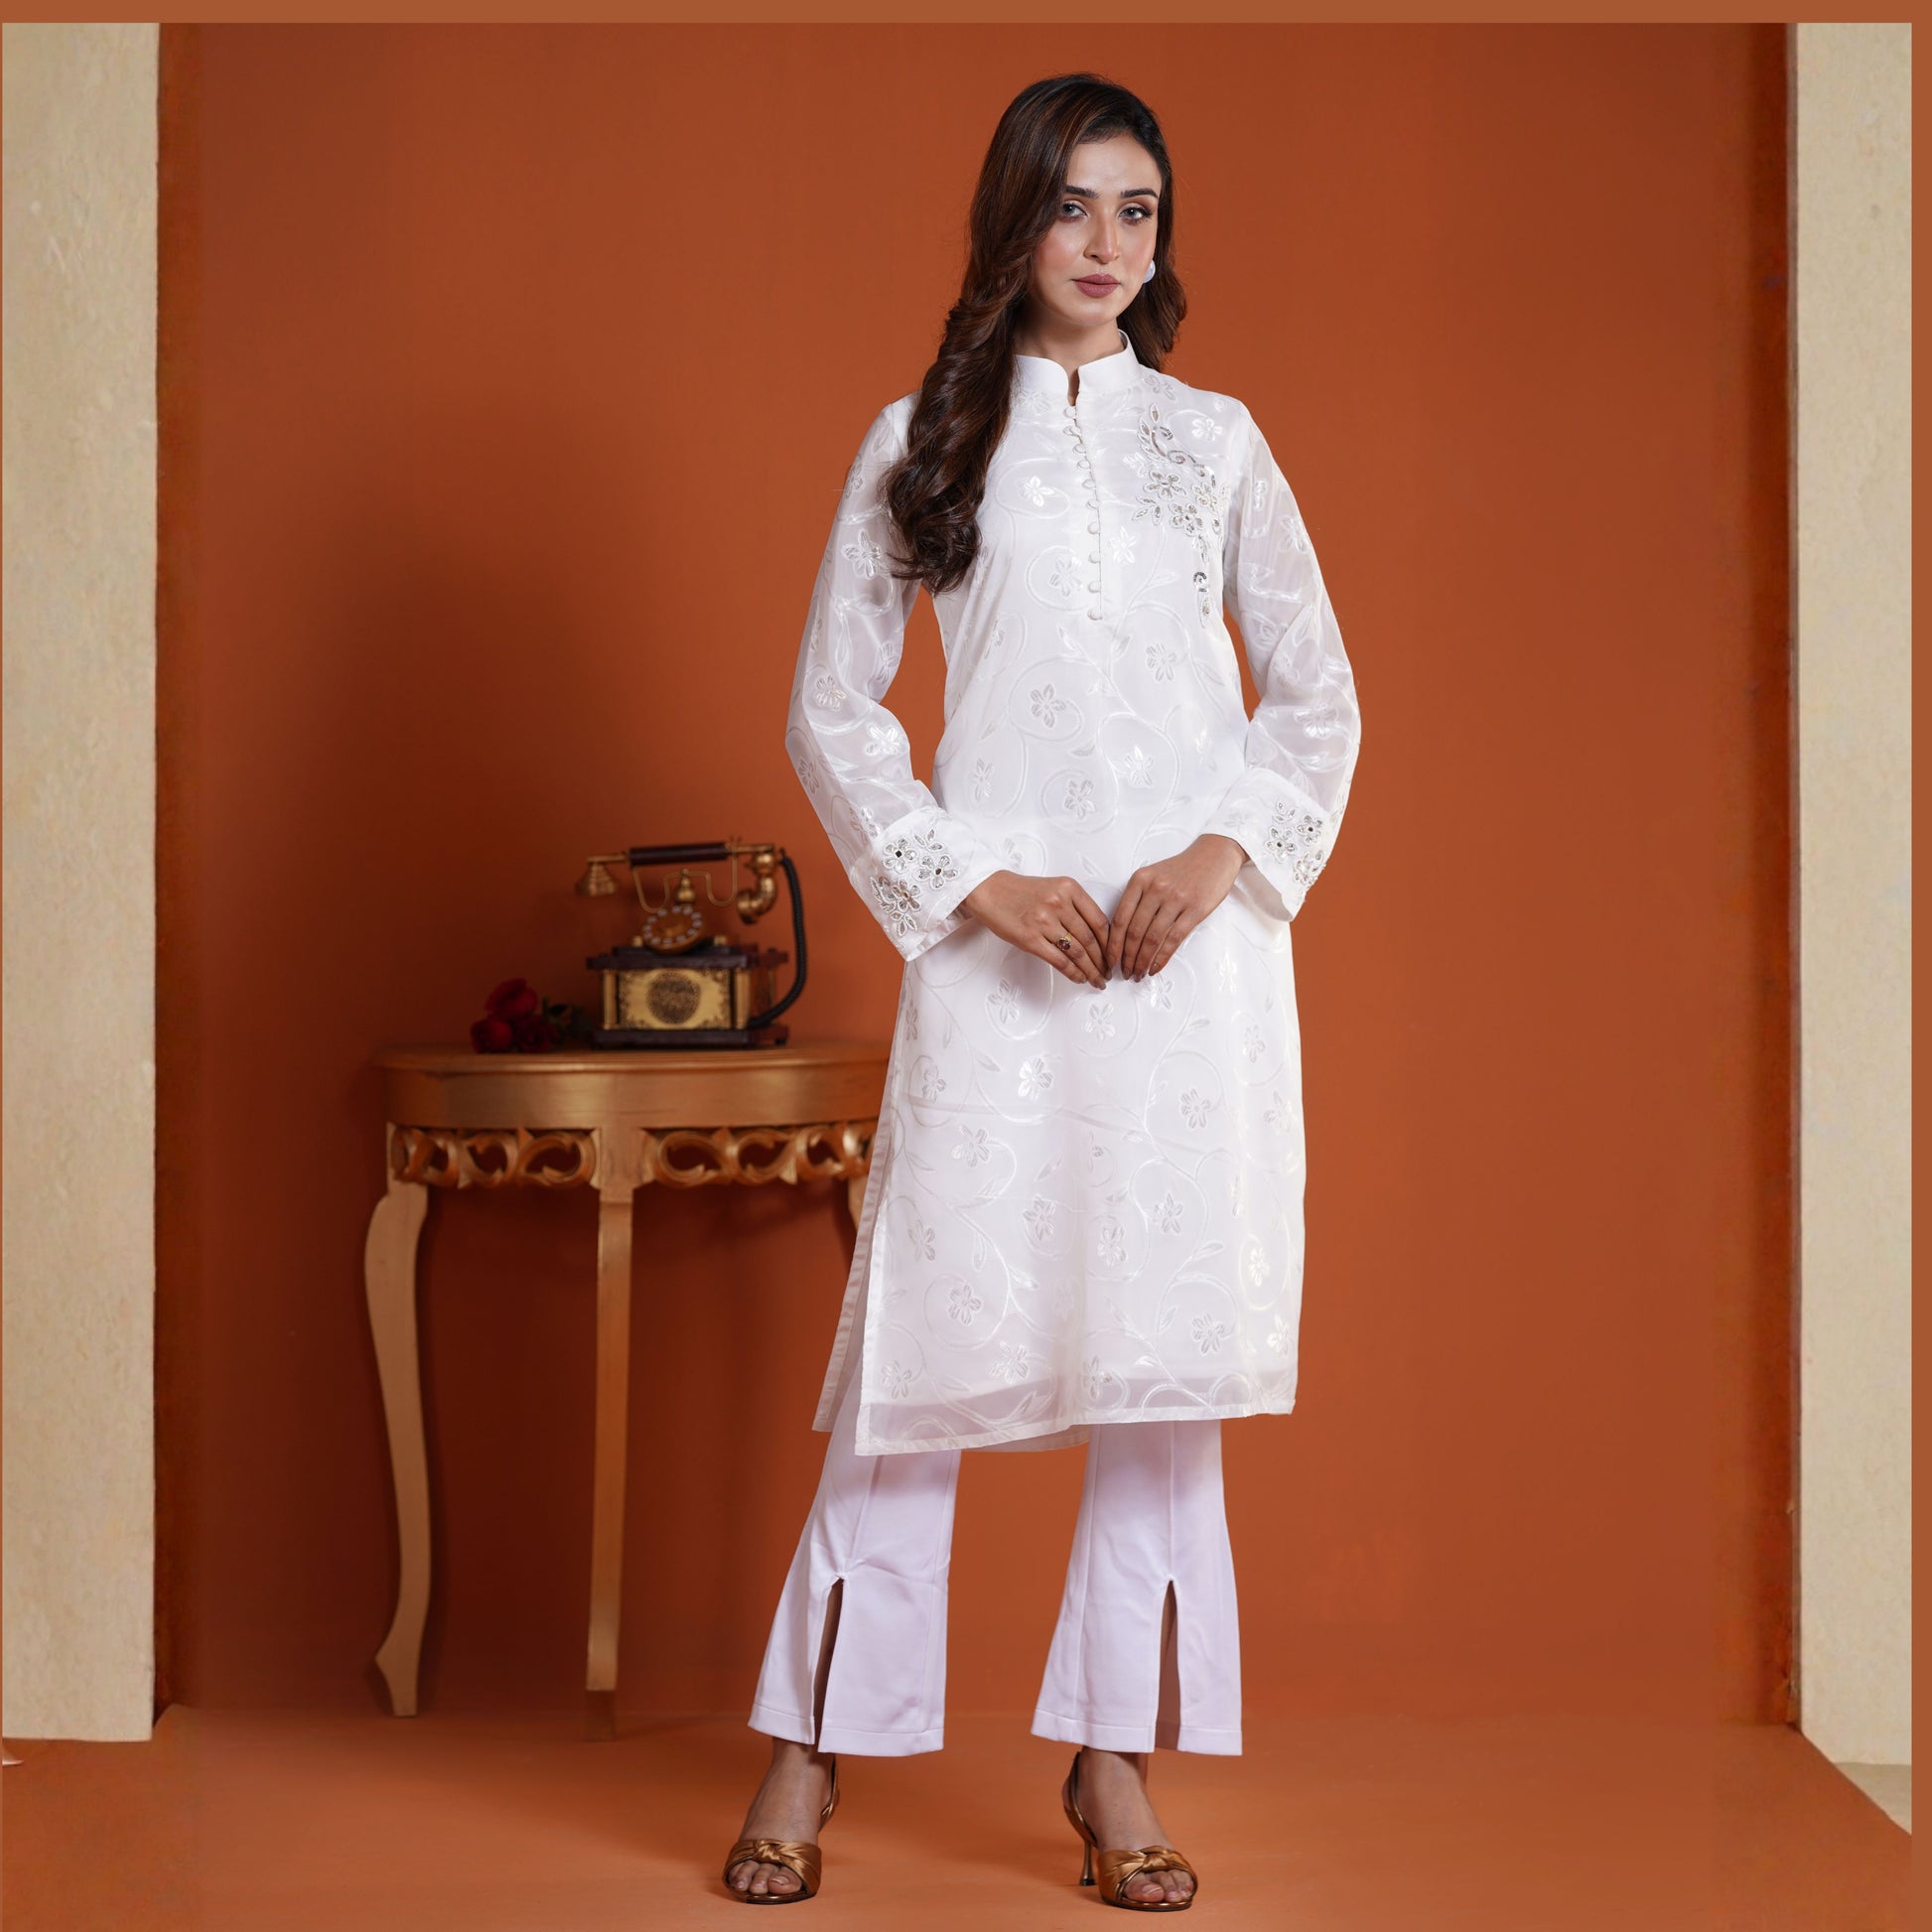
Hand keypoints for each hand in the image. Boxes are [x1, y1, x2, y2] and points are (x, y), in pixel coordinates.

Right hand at [961, 870, 1110, 987]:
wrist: (991, 891)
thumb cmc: (1022, 891)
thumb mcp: (1055, 888)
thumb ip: (1075, 906)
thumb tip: (1097, 936)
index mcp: (1070, 889)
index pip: (1100, 921)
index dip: (1110, 943)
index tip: (1114, 955)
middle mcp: (1059, 904)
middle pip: (1091, 940)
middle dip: (1103, 962)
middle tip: (1107, 973)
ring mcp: (1044, 922)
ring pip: (1077, 953)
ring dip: (1091, 971)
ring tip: (1097, 980)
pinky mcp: (1030, 939)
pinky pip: (1059, 961)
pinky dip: (1073, 973)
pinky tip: (1080, 978)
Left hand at [1106, 834, 1246, 978]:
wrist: (1214, 855)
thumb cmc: (1181, 869)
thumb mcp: (1153, 875)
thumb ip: (1137, 898)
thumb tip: (1122, 934)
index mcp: (1140, 880)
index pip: (1120, 918)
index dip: (1113, 944)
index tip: (1109, 960)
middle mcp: (1156, 889)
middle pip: (1135, 931)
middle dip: (1126, 957)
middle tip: (1124, 972)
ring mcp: (1176, 899)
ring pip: (1152, 938)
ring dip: (1142, 961)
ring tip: (1138, 974)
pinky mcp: (1195, 909)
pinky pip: (1174, 939)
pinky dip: (1161, 958)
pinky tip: (1155, 968)